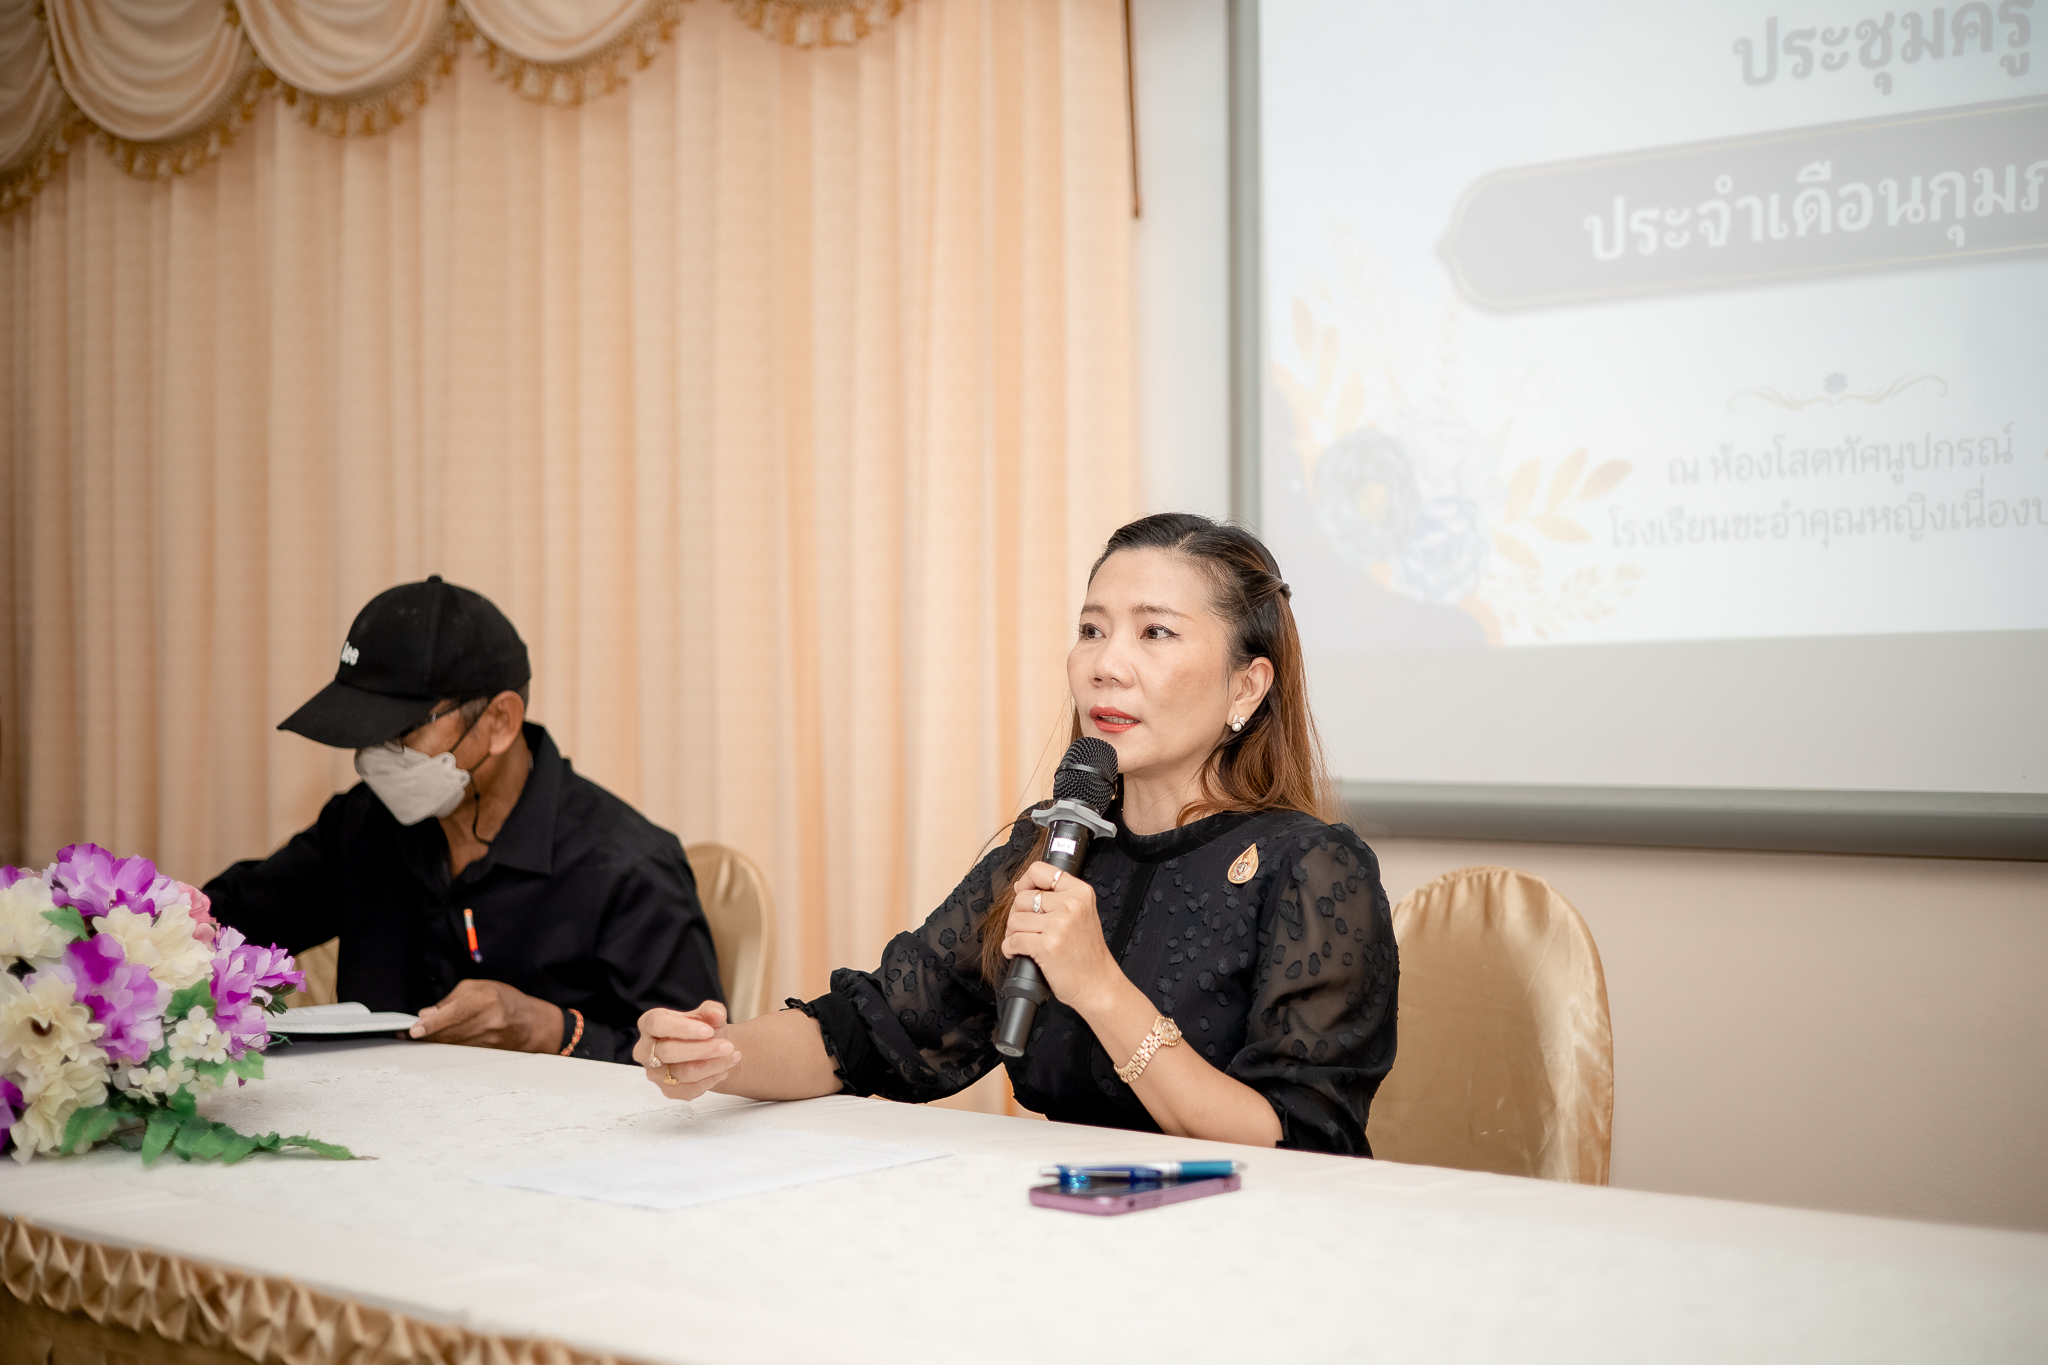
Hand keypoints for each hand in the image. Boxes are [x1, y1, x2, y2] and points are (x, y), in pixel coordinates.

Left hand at [409, 978, 562, 1052]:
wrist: (530, 1022)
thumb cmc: (503, 1000)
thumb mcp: (478, 988)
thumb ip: (449, 1001)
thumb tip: (425, 1015)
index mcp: (487, 998)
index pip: (455, 1013)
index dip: (433, 1023)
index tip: (415, 1030)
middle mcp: (490, 1020)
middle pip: (451, 1032)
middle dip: (428, 1034)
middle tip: (411, 1033)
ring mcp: (490, 1039)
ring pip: (453, 1045)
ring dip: (435, 1042)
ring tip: (423, 1036)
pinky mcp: (488, 1053)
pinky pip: (461, 1051)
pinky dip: (447, 1047)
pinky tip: (441, 1042)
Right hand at [635, 1001, 738, 1100]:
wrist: (707, 1050)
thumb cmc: (702, 1029)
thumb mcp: (707, 1015)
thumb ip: (712, 1011)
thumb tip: (717, 1013)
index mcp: (649, 1023)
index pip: (658, 1024)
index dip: (683, 1028)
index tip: (709, 1031)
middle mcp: (645, 1049)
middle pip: (669, 1052)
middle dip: (703, 1049)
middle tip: (728, 1046)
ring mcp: (654, 1072)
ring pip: (683, 1073)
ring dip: (713, 1065)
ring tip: (732, 1057)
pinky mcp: (666, 1090)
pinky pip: (689, 1090)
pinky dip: (710, 1080)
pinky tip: (724, 1070)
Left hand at [999, 862, 1118, 1014]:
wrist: (1098, 984)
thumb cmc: (1088, 954)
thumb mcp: (1083, 914)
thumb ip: (1059, 898)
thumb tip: (1022, 887)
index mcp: (1080, 893)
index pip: (1040, 870)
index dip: (1025, 882)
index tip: (1023, 892)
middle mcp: (1071, 905)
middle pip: (1022, 898)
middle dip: (1017, 915)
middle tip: (1024, 929)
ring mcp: (1059, 925)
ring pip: (1015, 919)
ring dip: (1012, 934)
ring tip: (1023, 942)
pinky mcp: (1047, 945)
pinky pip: (1013, 940)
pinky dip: (1010, 948)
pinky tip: (1018, 953)